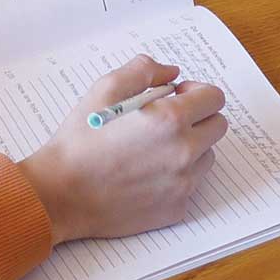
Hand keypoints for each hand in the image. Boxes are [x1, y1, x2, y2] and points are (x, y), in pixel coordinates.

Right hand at [20, 55, 227, 245]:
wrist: (61, 194)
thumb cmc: (81, 140)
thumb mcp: (106, 89)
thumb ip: (144, 70)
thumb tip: (172, 73)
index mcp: (170, 120)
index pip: (214, 97)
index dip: (197, 91)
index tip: (178, 96)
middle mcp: (184, 153)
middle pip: (218, 126)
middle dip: (198, 117)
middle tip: (168, 119)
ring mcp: (183, 184)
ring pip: (207, 156)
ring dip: (191, 147)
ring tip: (155, 148)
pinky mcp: (176, 209)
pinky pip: (192, 184)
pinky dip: (178, 175)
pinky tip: (148, 172)